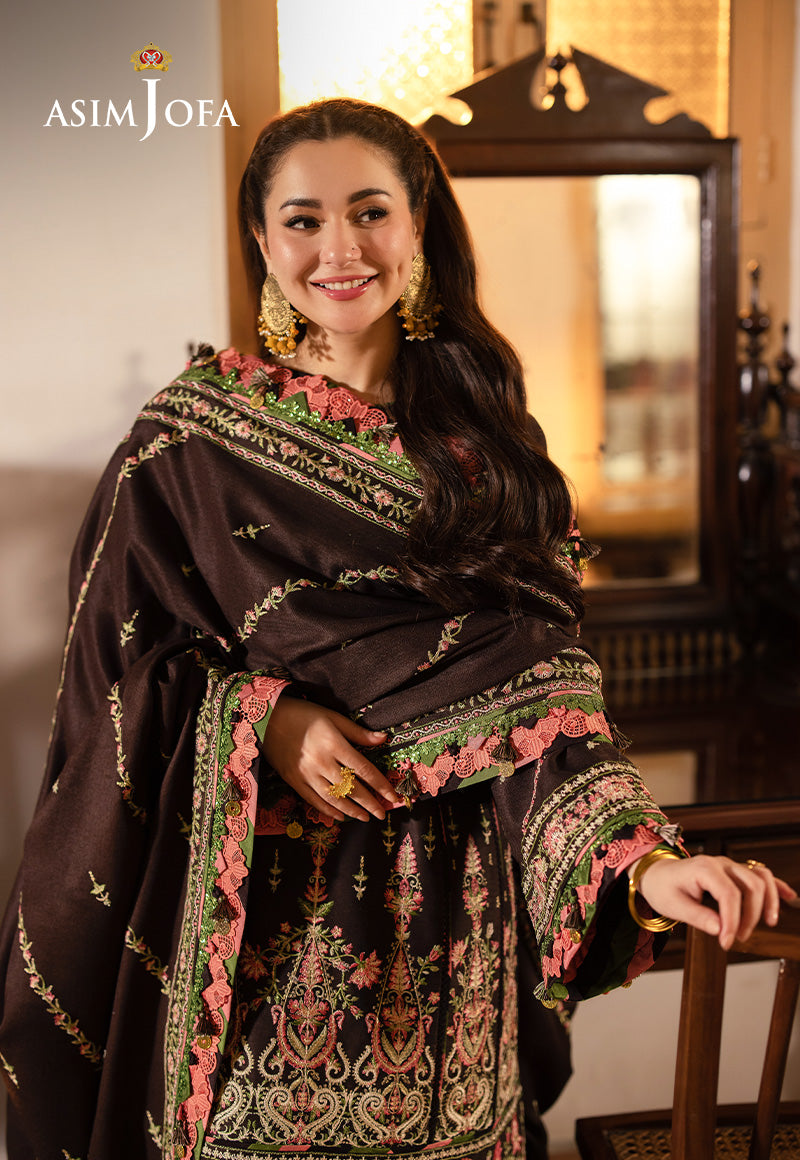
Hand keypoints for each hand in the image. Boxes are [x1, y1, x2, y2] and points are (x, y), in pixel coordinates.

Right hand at [261, 695, 401, 822]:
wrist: (267, 719)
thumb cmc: (304, 714)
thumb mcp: (333, 717)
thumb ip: (358, 733)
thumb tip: (383, 739)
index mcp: (334, 744)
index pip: (364, 770)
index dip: (381, 786)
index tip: (393, 796)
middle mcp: (322, 762)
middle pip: (351, 788)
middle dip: (370, 803)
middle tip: (382, 814)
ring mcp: (307, 774)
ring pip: (334, 799)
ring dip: (351, 810)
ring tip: (365, 818)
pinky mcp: (294, 781)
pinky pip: (314, 800)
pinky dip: (328, 810)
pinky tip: (339, 816)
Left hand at [633, 854, 797, 949]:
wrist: (657, 874)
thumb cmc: (663, 888)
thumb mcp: (673, 905)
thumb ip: (697, 916)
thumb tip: (719, 929)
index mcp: (704, 869)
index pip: (729, 894)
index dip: (733, 921)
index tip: (727, 942)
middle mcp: (721, 864)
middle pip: (751, 886)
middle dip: (749, 916)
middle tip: (736, 938)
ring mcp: (730, 866)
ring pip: (761, 878)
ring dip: (768, 901)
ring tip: (767, 923)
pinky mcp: (735, 872)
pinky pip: (761, 874)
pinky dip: (776, 886)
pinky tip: (789, 897)